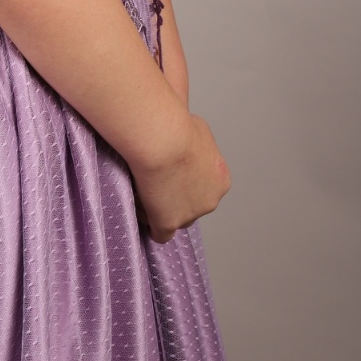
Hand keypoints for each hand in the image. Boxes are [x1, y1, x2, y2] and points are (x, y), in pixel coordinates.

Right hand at [130, 114, 230, 242]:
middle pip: (192, 206)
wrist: (163, 139)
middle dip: (175, 197)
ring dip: (161, 209)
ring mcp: (190, 215)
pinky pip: (160, 233)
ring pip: (176, 219)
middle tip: (154, 181)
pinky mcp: (168, 223)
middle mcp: (210, 200)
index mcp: (220, 179)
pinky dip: (151, 224)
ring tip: (142, 191)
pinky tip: (140, 211)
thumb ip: (196, 142)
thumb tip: (189, 141)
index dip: (185, 181)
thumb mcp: (197, 127)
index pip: (203, 188)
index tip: (169, 173)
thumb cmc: (177, 126)